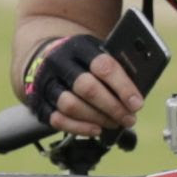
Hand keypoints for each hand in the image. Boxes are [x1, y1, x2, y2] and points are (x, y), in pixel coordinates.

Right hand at [21, 32, 144, 134]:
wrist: (46, 58)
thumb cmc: (82, 60)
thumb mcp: (97, 53)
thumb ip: (114, 69)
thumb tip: (136, 95)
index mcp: (78, 46)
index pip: (103, 66)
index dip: (122, 87)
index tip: (137, 104)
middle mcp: (58, 62)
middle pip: (87, 88)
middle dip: (112, 107)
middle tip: (129, 118)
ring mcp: (45, 83)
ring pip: (71, 105)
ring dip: (96, 119)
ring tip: (114, 124)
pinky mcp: (38, 102)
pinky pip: (58, 119)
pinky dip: (79, 128)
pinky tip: (95, 130)